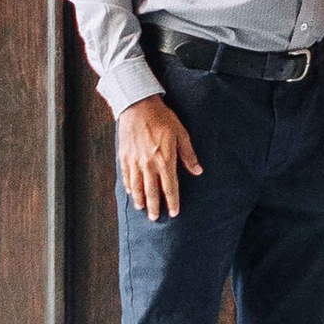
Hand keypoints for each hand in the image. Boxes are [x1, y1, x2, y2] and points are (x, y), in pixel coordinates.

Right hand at [119, 93, 201, 221]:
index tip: (174, 212)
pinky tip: (131, 193)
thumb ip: (188, 155)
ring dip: (140, 200)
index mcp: (165, 160)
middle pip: (152, 192)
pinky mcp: (125, 156)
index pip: (169, 187)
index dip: (172, 201)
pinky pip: (127, 176)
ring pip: (137, 187)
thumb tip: (198, 171)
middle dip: (155, 207)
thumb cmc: (162, 118)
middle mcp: (149, 164)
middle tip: (156, 218)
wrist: (138, 105)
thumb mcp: (181, 134)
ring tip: (143, 209)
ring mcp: (135, 161)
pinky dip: (129, 187)